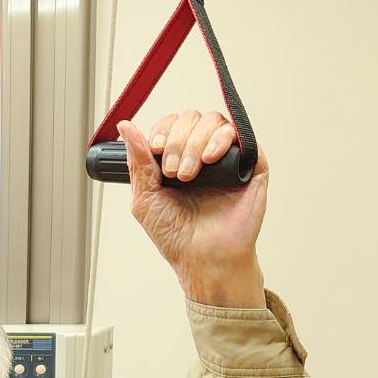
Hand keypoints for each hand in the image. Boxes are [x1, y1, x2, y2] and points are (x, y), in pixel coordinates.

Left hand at [118, 111, 268, 307]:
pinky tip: (210, 160)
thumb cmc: (177, 236)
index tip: (154, 150)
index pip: (171, 125)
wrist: (204, 258)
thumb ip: (137, 161)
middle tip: (172, 171)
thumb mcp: (145, 198)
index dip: (162, 130)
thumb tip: (126, 127)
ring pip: (213, 122)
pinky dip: (221, 140)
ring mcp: (227, 159)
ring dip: (195, 143)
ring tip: (189, 174)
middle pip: (191, 119)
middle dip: (177, 141)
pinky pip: (240, 135)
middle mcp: (202, 155)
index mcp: (177, 160)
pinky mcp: (251, 165)